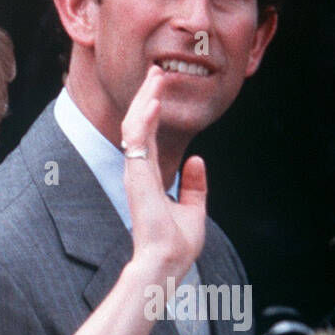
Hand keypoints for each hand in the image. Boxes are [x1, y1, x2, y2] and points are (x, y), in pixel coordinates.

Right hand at [120, 65, 206, 278]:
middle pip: (140, 124)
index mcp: (148, 176)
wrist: (168, 263)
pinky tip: (154, 99)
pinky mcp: (136, 175)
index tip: (158, 86)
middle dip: (147, 95)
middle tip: (156, 71)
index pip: (148, 134)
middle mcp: (139, 170)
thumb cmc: (176, 244)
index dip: (152, 109)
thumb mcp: (194, 209)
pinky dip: (145, 117)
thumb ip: (194, 185)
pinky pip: (138, 139)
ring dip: (145, 98)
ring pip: (136, 125)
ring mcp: (135, 172)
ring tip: (156, 76)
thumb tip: (198, 160)